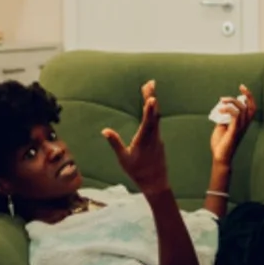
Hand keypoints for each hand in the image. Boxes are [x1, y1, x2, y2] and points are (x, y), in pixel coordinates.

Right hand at [102, 80, 169, 194]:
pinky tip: (152, 103)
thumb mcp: (123, 159)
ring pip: (156, 116)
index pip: (148, 123)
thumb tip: (105, 130)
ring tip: (149, 87)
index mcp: (144, 141)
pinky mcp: (159, 138)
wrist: (155, 182)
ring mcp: (158, 137)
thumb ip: (115, 143)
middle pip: (154, 114)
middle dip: (151, 97)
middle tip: (150, 82)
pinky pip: (157, 121)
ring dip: (153, 102)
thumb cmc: (138, 171)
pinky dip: (154, 111)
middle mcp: (154, 137)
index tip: (152, 98)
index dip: (150, 110)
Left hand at [210, 85, 256, 165]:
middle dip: (248, 95)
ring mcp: (240, 128)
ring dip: (232, 102)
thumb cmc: (221, 144)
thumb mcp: (221, 126)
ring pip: (243, 109)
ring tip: (222, 101)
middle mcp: (244, 125)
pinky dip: (229, 110)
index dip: (249, 97)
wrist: (220, 157)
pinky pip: (236, 117)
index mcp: (243, 123)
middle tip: (240, 87)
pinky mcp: (234, 131)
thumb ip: (224, 117)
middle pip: (251, 107)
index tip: (242, 87)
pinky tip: (221, 109)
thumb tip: (222, 108)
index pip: (251, 108)